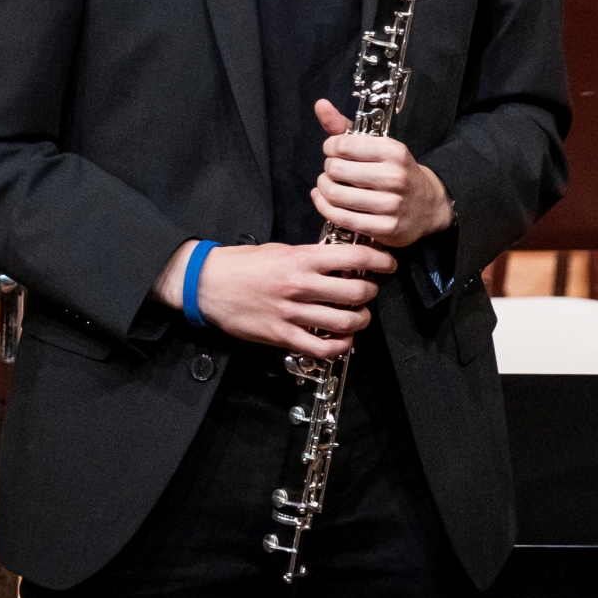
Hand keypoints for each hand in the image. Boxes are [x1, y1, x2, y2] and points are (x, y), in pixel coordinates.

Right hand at [171, 238, 392, 358]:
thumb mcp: (281, 249)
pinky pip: (321, 348)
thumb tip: (344, 260)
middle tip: (369, 290)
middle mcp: (300, 286)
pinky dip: (341, 347)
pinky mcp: (282, 336)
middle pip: (356, 293)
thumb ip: (312, 256)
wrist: (209, 284)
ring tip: (359, 315)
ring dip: (360, 320)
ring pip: (344, 323)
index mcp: (301, 259)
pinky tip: (344, 340)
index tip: (388, 263)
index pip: (354, 258)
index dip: (380, 260)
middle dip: (371, 292)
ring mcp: (292, 314)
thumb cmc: (245, 264)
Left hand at [310, 101, 454, 247]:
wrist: (428, 206)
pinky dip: (325, 208)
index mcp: (393, 151)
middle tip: (332, 171)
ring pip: (336, 196)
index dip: (330, 147)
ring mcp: (391, 205)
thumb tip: (320, 104)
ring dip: (324, 189)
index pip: (343, 146)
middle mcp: (394, 177)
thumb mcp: (377, 145)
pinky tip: (325, 201)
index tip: (333, 151)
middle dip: (328, 169)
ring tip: (328, 186)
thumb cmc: (396, 171)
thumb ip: (345, 127)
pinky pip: (341, 218)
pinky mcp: (385, 228)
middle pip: (336, 170)